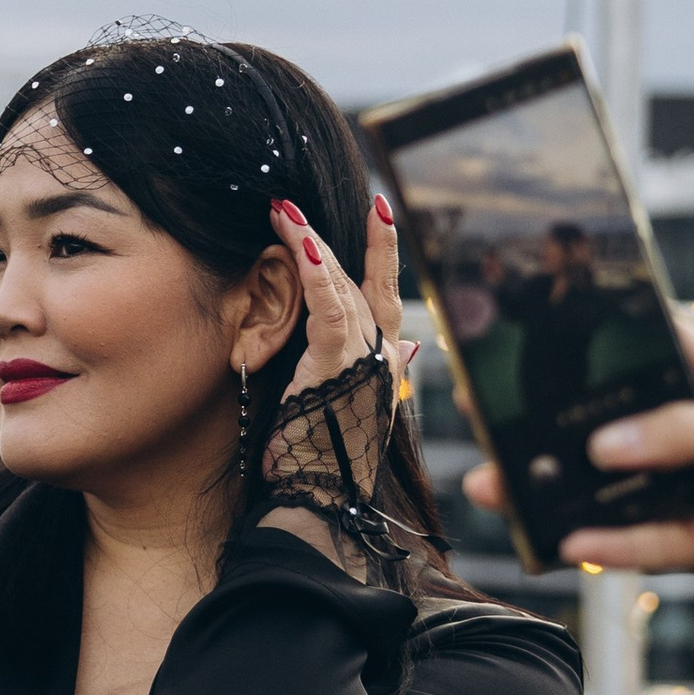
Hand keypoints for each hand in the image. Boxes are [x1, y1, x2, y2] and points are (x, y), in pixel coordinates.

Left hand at [258, 194, 407, 565]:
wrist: (320, 501)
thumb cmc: (323, 460)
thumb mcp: (348, 404)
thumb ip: (377, 369)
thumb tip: (408, 345)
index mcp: (382, 363)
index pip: (385, 295)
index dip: (383, 254)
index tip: (381, 212)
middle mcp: (380, 356)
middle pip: (368, 282)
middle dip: (356, 237)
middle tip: (335, 193)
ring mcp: (363, 360)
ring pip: (342, 287)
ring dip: (313, 243)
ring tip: (285, 209)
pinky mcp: (338, 368)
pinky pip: (329, 309)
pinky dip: (316, 275)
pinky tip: (301, 244)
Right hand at [462, 323, 693, 635]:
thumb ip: (681, 435)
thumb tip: (603, 446)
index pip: (646, 351)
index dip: (593, 345)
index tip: (530, 339)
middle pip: (613, 426)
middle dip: (555, 428)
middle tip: (491, 423)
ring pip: (614, 488)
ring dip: (561, 491)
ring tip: (499, 488)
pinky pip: (640, 542)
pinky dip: (605, 544)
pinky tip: (566, 542)